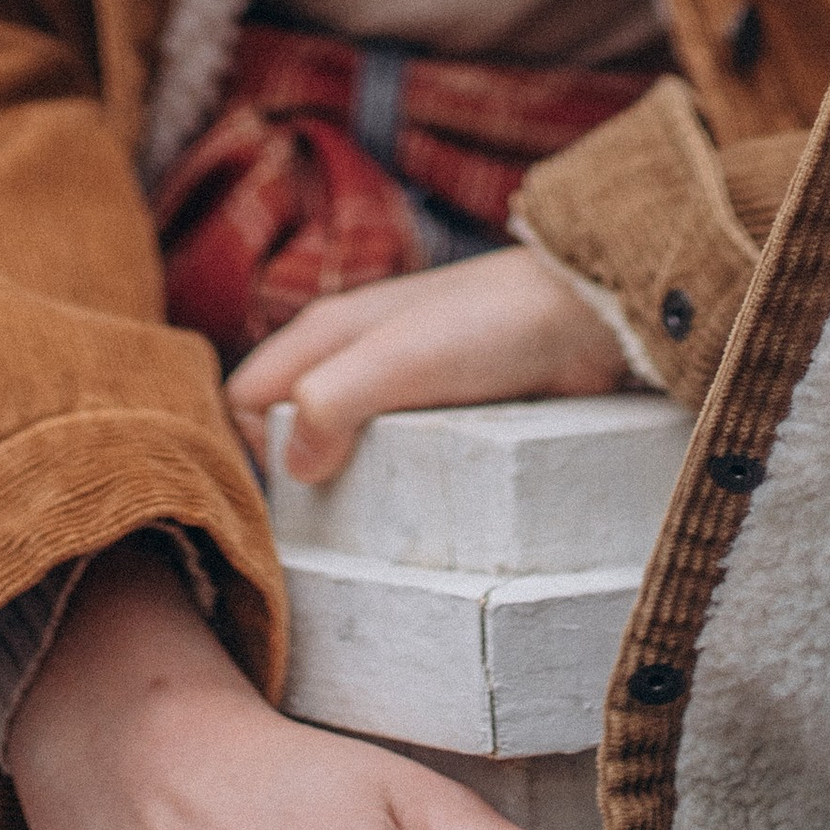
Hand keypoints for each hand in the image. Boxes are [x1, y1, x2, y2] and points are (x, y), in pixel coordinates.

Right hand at [226, 247, 624, 483]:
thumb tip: (294, 467)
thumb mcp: (396, 359)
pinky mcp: (442, 413)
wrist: (586, 318)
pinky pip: (397, 459)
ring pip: (343, 449)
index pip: (243, 398)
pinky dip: (401, 482)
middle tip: (343, 509)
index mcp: (324, 332)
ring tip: (388, 511)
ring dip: (357, 483)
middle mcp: (351, 357)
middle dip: (303, 474)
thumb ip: (329, 401)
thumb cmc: (489, 324)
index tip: (300, 484)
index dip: (254, 445)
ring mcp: (397, 385)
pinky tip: (425, 500)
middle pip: (289, 428)